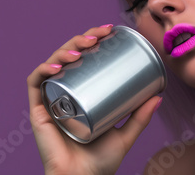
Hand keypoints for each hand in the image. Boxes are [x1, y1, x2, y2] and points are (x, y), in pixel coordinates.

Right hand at [27, 25, 161, 174]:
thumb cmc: (99, 162)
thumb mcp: (125, 134)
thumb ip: (140, 117)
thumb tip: (159, 96)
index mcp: (80, 93)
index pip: (84, 59)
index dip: (92, 41)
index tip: (109, 32)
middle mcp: (64, 92)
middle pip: (68, 56)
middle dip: (81, 39)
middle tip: (99, 35)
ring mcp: (50, 99)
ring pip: (51, 64)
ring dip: (65, 49)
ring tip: (83, 48)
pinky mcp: (38, 111)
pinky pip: (35, 84)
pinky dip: (43, 70)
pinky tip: (58, 66)